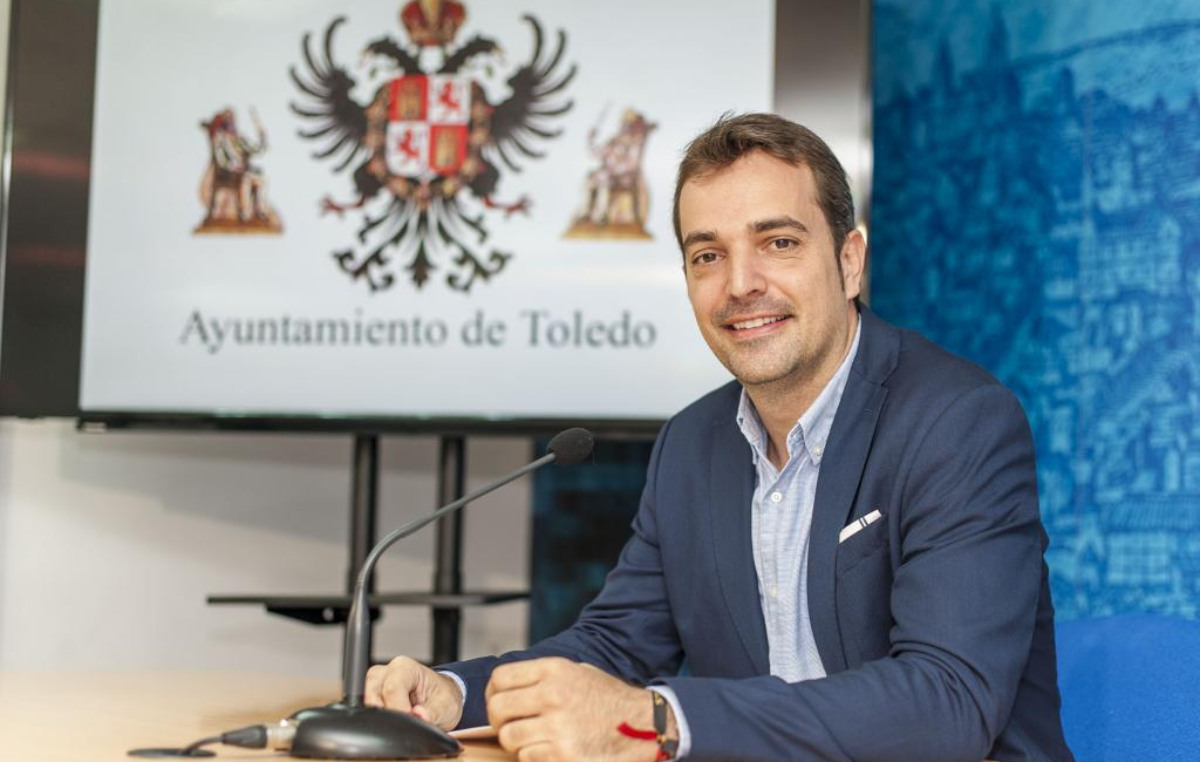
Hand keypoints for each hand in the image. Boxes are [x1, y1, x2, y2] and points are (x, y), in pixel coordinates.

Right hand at [364, 656, 463, 729]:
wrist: (440, 700)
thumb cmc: (443, 698)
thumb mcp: (446, 705)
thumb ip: (433, 711)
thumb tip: (420, 715)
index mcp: (407, 668)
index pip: (393, 687)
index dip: (398, 708)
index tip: (408, 720)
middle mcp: (388, 672)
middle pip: (372, 692)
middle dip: (385, 713)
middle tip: (400, 725)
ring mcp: (376, 683)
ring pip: (364, 699)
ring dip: (378, 715)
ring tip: (396, 724)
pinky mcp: (371, 695)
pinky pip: (363, 706)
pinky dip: (373, 717)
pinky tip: (387, 724)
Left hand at [485, 657, 673, 761]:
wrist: (643, 724)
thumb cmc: (608, 699)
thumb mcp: (578, 672)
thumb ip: (543, 677)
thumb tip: (508, 688)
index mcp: (554, 670)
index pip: (500, 678)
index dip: (492, 693)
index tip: (497, 702)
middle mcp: (553, 695)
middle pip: (498, 709)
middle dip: (498, 720)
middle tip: (508, 725)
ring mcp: (557, 727)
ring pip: (509, 737)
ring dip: (516, 741)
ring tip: (533, 738)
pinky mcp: (563, 755)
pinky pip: (528, 757)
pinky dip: (534, 755)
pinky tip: (551, 749)